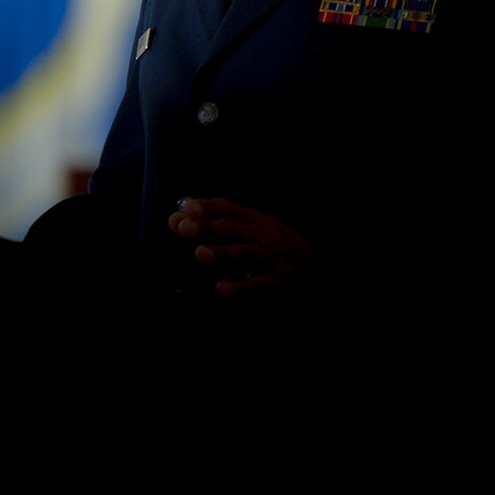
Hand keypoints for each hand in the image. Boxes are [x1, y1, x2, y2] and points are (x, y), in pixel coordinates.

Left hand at [167, 197, 316, 296]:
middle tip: (184, 228)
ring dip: (222, 252)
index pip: (230, 209)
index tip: (188, 206)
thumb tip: (177, 217)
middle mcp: (262, 236)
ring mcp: (270, 259)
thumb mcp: (252, 229)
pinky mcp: (276, 282)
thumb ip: (217, 223)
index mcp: (256, 221)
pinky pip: (257, 284)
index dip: (210, 207)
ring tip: (199, 254)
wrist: (316, 270)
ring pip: (244, 253)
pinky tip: (220, 288)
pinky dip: (239, 286)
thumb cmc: (276, 247)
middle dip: (208, 227)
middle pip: (233, 229)